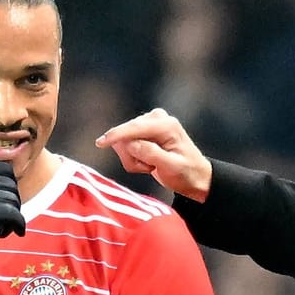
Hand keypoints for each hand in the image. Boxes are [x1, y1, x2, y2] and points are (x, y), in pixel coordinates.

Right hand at [0, 161, 24, 273]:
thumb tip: (16, 181)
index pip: (5, 169)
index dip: (11, 188)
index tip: (5, 204)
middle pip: (11, 185)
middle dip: (13, 204)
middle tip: (2, 220)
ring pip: (13, 200)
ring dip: (12, 218)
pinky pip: (13, 214)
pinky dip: (18, 224)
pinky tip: (13, 232)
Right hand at [95, 109, 212, 200]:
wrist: (194, 176)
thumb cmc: (186, 173)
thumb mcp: (172, 167)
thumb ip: (151, 154)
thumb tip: (131, 143)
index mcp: (166, 125)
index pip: (134, 127)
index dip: (116, 135)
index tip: (100, 143)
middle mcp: (156, 118)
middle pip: (126, 136)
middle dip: (132, 158)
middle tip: (149, 169)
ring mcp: (148, 124)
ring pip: (123, 143)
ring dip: (132, 160)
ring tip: (150, 167)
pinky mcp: (141, 132)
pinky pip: (124, 146)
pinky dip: (133, 160)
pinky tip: (147, 164)